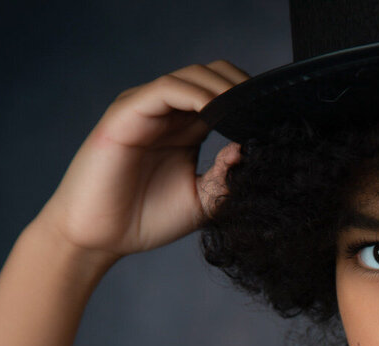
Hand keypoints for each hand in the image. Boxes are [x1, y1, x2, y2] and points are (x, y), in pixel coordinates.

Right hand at [34, 60, 249, 261]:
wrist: (100, 238)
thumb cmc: (144, 220)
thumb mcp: (201, 201)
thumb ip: (226, 178)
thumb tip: (249, 150)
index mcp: (187, 129)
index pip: (224, 97)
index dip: (251, 101)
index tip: (278, 118)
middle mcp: (167, 113)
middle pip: (212, 77)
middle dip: (243, 86)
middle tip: (268, 108)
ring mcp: (146, 109)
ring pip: (193, 76)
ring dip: (224, 88)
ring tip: (247, 108)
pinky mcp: (126, 113)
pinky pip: (166, 90)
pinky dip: (195, 95)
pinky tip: (217, 111)